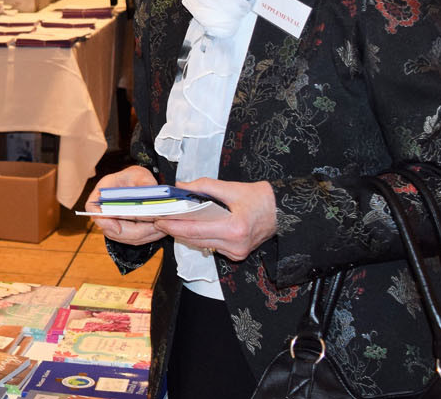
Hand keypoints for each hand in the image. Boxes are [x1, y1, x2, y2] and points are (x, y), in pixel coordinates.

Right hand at [88, 166, 167, 245]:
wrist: (136, 183)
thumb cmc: (134, 177)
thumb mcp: (139, 174)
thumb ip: (145, 183)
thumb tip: (152, 194)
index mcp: (101, 193)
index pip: (93, 209)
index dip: (103, 220)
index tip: (117, 228)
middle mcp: (103, 210)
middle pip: (112, 229)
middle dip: (136, 231)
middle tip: (155, 226)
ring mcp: (111, 222)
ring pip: (124, 237)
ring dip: (144, 235)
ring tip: (162, 228)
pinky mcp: (122, 230)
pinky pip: (133, 239)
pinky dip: (147, 236)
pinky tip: (159, 230)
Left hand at [153, 178, 276, 260]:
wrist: (282, 212)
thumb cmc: (260, 198)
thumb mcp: (232, 188)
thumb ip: (205, 186)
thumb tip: (181, 186)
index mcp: (234, 228)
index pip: (195, 229)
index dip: (174, 225)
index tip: (159, 219)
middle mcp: (235, 245)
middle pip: (195, 240)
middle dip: (175, 230)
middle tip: (158, 220)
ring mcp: (237, 252)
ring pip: (202, 245)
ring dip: (185, 235)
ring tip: (169, 223)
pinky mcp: (237, 255)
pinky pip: (212, 246)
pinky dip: (199, 238)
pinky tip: (189, 229)